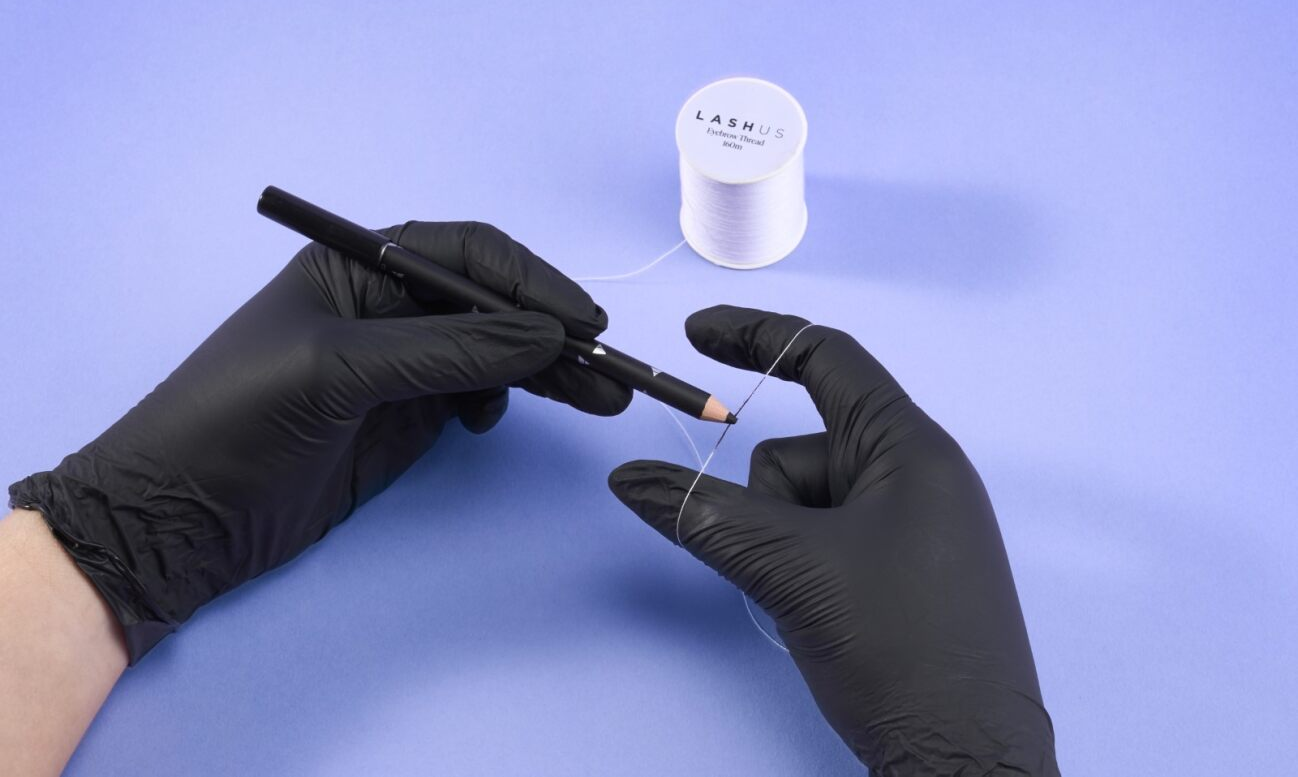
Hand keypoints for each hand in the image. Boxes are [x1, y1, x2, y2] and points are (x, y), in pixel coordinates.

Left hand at [8, 220, 629, 662]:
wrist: (180, 521)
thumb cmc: (235, 421)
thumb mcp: (338, 371)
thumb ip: (445, 351)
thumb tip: (546, 337)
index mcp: (359, 266)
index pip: (467, 255)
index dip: (531, 282)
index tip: (582, 323)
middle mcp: (388, 308)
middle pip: (492, 304)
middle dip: (552, 331)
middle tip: (610, 370)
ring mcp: (401, 366)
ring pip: (495, 353)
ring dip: (546, 372)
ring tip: (601, 398)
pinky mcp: (406, 419)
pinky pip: (476, 396)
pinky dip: (505, 401)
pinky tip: (500, 419)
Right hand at [608, 306, 1058, 775]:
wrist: (964, 761)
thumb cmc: (898, 646)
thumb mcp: (791, 569)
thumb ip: (703, 514)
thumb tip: (625, 479)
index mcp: (910, 446)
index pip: (827, 358)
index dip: (757, 335)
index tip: (696, 333)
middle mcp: (918, 473)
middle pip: (805, 446)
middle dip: (770, 498)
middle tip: (791, 564)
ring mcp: (914, 524)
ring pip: (808, 501)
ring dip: (786, 542)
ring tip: (816, 601)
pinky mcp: (904, 569)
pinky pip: (830, 538)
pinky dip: (805, 564)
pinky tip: (825, 614)